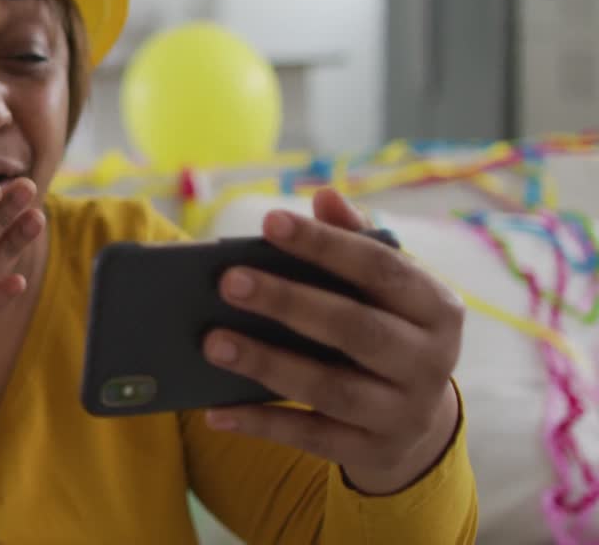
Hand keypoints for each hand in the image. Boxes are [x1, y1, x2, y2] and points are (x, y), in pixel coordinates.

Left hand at [201, 188, 463, 494]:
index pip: (380, 269)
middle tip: (227, 281)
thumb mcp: (386, 288)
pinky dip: (261, 424)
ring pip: (329, 388)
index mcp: (438, 308)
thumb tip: (325, 196)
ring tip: (211, 342)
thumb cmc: (388, 329)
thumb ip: (357, 240)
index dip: (324, 245)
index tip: (268, 221)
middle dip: (288, 302)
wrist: (418, 422)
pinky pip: (310, 437)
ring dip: (266, 364)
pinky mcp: (372, 453)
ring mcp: (404, 414)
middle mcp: (430, 363)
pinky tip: (216, 411)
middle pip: (354, 329)